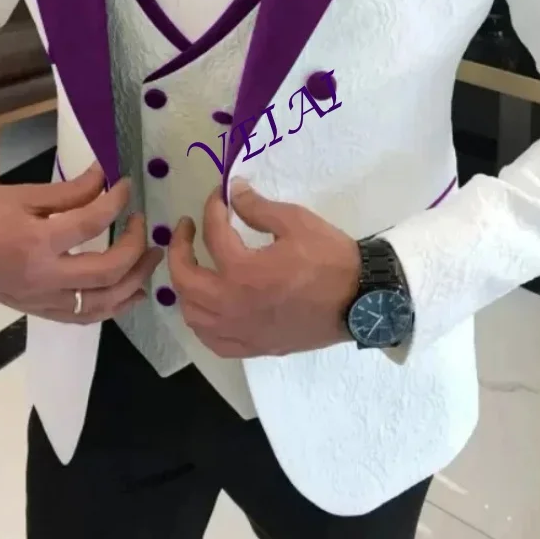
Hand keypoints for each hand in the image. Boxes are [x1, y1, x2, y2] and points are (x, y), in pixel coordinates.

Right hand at [0, 165, 162, 323]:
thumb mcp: (25, 193)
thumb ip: (71, 190)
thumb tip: (107, 177)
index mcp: (37, 242)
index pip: (92, 222)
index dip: (117, 201)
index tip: (128, 186)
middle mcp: (43, 277)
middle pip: (108, 271)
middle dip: (137, 247)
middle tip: (145, 226)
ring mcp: (42, 300)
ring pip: (103, 303)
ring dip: (135, 282)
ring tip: (151, 260)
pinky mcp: (39, 311)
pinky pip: (84, 317)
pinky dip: (112, 307)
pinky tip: (130, 293)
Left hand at [167, 181, 360, 357]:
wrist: (360, 300)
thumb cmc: (330, 258)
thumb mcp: (296, 221)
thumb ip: (257, 207)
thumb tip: (233, 192)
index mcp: (242, 272)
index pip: (213, 233)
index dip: (213, 208)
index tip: (220, 195)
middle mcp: (232, 305)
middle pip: (184, 278)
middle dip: (179, 247)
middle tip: (186, 228)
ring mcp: (240, 330)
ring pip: (191, 313)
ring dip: (185, 286)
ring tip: (194, 265)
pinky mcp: (252, 346)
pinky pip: (211, 339)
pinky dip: (201, 320)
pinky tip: (207, 305)